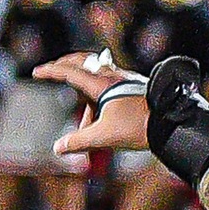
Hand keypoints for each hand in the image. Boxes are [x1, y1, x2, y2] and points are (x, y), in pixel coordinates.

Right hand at [32, 51, 149, 156]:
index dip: (50, 72)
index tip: (37, 72)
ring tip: (86, 127)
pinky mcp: (135, 86)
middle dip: (65, 66)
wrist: (171, 122)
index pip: (69, 72)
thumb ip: (79, 142)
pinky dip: (99, 96)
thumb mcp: (104, 137)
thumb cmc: (139, 127)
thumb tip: (58, 148)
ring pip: (97, 76)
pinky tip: (103, 117)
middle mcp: (112, 75)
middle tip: (54, 71)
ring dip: (85, 94)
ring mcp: (125, 79)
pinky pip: (111, 84)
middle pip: (82, 62)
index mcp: (101, 83)